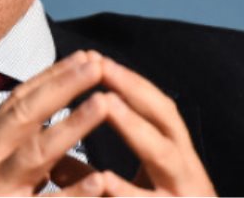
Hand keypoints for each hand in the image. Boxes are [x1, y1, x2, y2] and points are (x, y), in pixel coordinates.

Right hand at [0, 50, 108, 195]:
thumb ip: (9, 141)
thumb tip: (43, 109)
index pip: (20, 101)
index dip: (52, 77)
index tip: (85, 57)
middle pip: (26, 116)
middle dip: (62, 87)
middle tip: (98, 64)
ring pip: (36, 155)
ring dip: (71, 127)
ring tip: (104, 104)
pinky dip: (72, 195)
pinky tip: (101, 181)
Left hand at [93, 57, 215, 195]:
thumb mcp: (138, 188)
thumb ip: (97, 170)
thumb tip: (57, 149)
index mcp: (176, 158)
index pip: (157, 109)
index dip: (129, 82)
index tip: (96, 58)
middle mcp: (185, 171)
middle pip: (164, 120)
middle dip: (133, 90)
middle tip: (101, 66)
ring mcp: (182, 194)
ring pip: (162, 155)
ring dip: (133, 126)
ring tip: (106, 103)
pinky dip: (126, 192)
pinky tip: (105, 179)